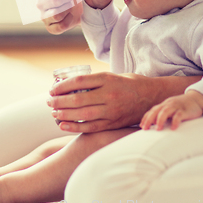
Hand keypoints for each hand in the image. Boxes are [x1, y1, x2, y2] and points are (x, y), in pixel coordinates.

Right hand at [31, 0, 83, 33]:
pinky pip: (62, 25)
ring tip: (74, 4)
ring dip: (70, 7)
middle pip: (51, 0)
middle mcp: (40, 2)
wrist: (79, 6)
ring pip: (57, 13)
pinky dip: (71, 19)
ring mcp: (44, 16)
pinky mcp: (51, 27)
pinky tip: (72, 15)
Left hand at [48, 72, 164, 132]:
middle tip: (49, 101)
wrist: (152, 97)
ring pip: (81, 114)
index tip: (52, 88)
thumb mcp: (114, 75)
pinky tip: (63, 125)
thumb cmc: (130, 84)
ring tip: (53, 112)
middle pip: (77, 99)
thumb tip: (71, 84)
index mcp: (108, 79)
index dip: (62, 85)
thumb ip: (95, 81)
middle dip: (59, 101)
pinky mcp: (113, 123)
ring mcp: (111, 111)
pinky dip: (74, 127)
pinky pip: (90, 127)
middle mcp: (109, 95)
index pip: (79, 81)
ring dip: (63, 114)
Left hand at [140, 90, 202, 130]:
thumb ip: (164, 115)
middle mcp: (168, 104)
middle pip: (156, 110)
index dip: (146, 118)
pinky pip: (179, 115)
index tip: (142, 127)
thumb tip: (154, 125)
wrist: (197, 99)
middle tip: (145, 128)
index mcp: (164, 104)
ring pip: (165, 111)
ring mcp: (176, 106)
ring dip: (160, 120)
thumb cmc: (182, 107)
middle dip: (149, 119)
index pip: (152, 110)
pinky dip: (175, 122)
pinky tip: (173, 129)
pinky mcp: (184, 110)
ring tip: (158, 129)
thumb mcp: (171, 109)